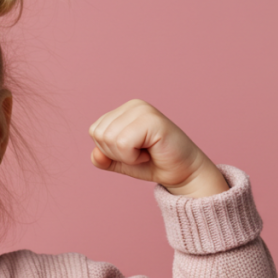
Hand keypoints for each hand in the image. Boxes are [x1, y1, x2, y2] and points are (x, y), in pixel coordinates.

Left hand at [88, 99, 229, 196]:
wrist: (182, 173)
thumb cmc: (153, 164)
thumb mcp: (120, 162)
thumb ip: (103, 158)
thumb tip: (95, 155)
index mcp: (123, 110)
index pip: (94, 131)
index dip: (109, 150)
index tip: (133, 151)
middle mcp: (133, 105)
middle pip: (99, 134)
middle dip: (116, 153)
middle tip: (141, 153)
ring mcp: (143, 110)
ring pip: (110, 139)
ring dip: (126, 155)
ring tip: (146, 151)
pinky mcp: (152, 120)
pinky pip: (123, 144)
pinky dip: (133, 157)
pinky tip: (151, 151)